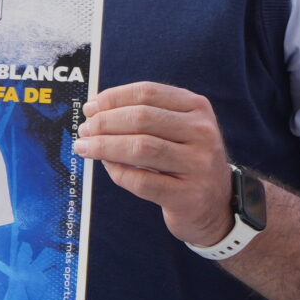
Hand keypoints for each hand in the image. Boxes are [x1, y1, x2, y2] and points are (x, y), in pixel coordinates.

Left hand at [75, 82, 233, 246]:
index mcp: (198, 108)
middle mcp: (203, 133)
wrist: (215, 205)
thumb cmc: (186, 162)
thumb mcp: (179, 130)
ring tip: (85, 148)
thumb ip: (147, 116)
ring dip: (104, 147)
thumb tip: (96, 112)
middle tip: (85, 131)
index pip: (148, 93)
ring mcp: (199, 165)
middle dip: (104, 123)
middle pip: (142, 118)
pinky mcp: (188, 195)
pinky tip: (108, 168)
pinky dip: (118, 173)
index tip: (90, 108)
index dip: (113, 98)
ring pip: (140, 148)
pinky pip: (142, 181)